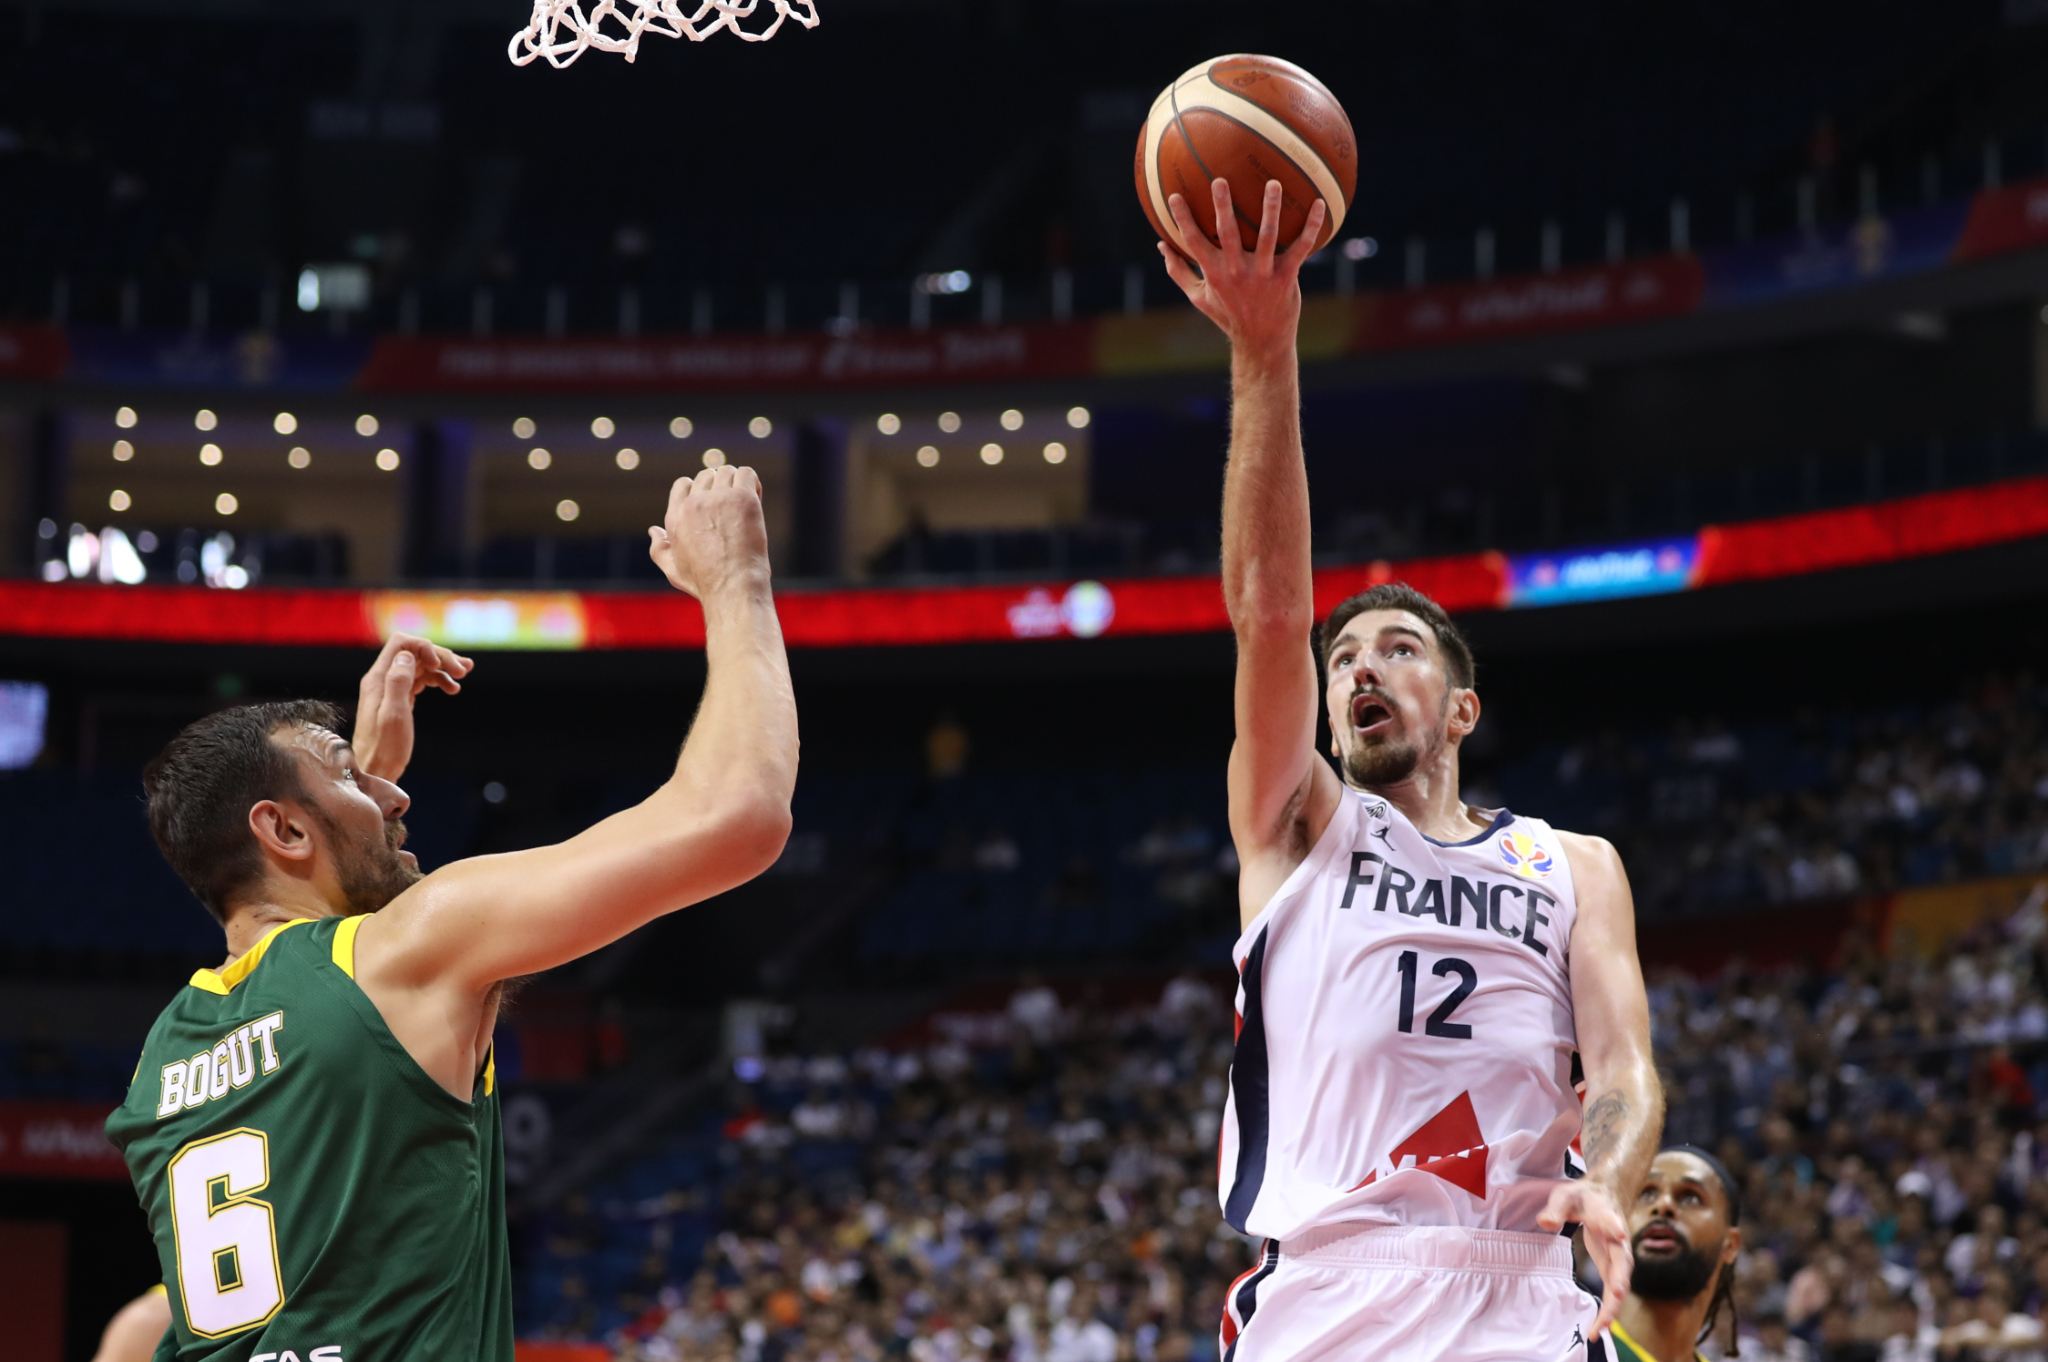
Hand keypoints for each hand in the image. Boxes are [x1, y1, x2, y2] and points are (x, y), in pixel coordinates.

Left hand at [355, 633, 472, 781]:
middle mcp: (382, 679)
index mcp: (378, 679)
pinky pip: (420, 681)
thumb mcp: (394, 716)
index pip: (401, 644)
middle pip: (415, 653)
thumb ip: (398, 683)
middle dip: (440, 657)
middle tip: (464, 671)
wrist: (376, 771)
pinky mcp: (399, 699)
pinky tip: (452, 689)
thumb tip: (408, 655)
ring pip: (420, 666)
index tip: (441, 664)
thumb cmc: (384, 749)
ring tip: (463, 677)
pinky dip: (438, 680)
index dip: (425, 647)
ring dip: (443, 668)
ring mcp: (391, 689)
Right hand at [647, 465, 770, 599]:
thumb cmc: (705, 584)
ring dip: (736, 483)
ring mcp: (718, 498)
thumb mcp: (674, 570)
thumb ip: (659, 549)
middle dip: (721, 487)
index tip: (714, 506)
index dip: (700, 490)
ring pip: (727, 471)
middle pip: (707, 475)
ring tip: (746, 504)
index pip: (684, 484)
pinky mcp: (742, 498)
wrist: (732, 588)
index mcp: (675, 516)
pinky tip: (756, 497)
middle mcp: (693, 503)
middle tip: (734, 508)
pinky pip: (746, 473)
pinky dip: (752, 481)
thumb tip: (653, 531)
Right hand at [1158, 178, 1326, 356]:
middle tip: (1219, 180)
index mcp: (1214, 273)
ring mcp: (1263, 273)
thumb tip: (1161, 246)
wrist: (1262, 340)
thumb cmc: (1228, 315)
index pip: (1193, 242)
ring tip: (1273, 183)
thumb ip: (1179, 271)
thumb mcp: (1199, 297)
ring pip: (1267, 236)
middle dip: (1222, 206)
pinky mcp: (1287, 276)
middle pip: (1228, 233)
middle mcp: (1237, 271)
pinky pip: (1301, 248)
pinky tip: (1319, 204)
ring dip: (1270, 209)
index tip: (1174, 196)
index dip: (1182, 219)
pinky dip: (1312, 226)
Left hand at [1538, 1179, 1631, 1337]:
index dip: (1615, 1227)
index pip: (1612, 1221)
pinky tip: (1599, 1327)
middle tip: (1615, 1298)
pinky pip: (1613, 1291)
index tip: (1620, 1233)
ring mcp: (1618, 1256)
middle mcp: (1619, 1240)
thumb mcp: (1565, 1196)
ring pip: (1620, 1283)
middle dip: (1619, 1280)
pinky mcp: (1612, 1268)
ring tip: (1600, 1327)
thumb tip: (1544, 1223)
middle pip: (1622, 1262)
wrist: (1603, 1196)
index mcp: (1606, 1215)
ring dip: (1613, 1305)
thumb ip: (1556, 1208)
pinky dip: (1608, 1309)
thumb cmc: (1583, 1197)